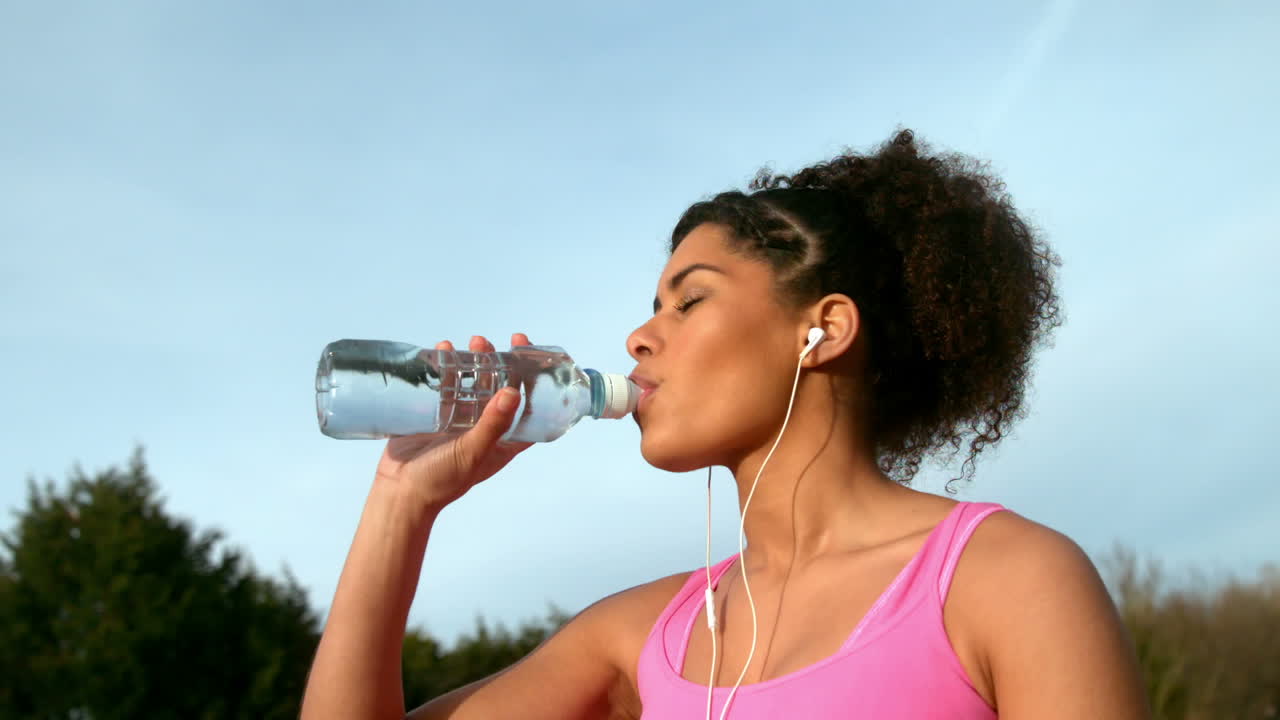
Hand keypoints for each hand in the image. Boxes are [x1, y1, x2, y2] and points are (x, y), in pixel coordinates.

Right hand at [373, 333, 534, 511]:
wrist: (399, 491)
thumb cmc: (441, 481)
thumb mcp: (473, 452)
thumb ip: (493, 424)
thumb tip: (514, 393)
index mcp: (503, 440)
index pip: (530, 409)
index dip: (536, 384)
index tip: (533, 357)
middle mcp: (484, 427)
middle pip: (500, 388)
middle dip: (500, 363)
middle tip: (495, 342)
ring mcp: (460, 420)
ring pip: (473, 383)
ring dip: (475, 362)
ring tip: (472, 342)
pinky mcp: (435, 414)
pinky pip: (445, 386)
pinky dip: (446, 368)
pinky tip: (443, 350)